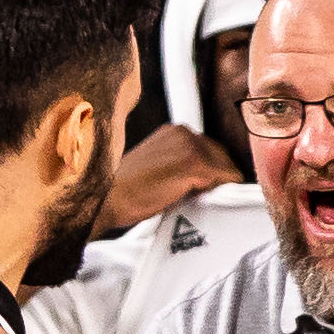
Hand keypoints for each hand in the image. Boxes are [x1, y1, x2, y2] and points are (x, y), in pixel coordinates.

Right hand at [99, 125, 241, 232]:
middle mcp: (183, 132)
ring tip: (193, 199)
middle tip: (196, 196)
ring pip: (225, 168)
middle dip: (215, 177)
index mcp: (173, 131)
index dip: (209, 171)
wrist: (106, 199)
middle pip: (222, 156)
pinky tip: (198, 201)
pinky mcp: (195, 163)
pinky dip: (219, 193)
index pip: (209, 149)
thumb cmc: (126, 191)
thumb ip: (178, 165)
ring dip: (216, 186)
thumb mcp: (156, 167)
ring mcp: (190, 146)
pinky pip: (226, 179)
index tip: (200, 187)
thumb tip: (207, 179)